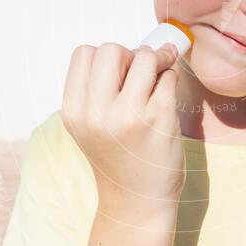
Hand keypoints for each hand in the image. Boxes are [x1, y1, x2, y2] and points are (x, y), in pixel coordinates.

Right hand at [61, 42, 184, 212]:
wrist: (137, 201)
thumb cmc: (118, 155)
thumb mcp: (93, 123)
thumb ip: (102, 87)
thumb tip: (143, 45)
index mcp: (74, 112)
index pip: (83, 54)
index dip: (104, 58)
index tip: (118, 74)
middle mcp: (96, 114)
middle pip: (111, 49)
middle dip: (130, 54)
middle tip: (140, 73)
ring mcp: (129, 116)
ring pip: (145, 57)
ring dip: (157, 60)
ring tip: (159, 77)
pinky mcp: (159, 119)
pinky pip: (169, 77)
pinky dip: (171, 78)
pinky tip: (167, 95)